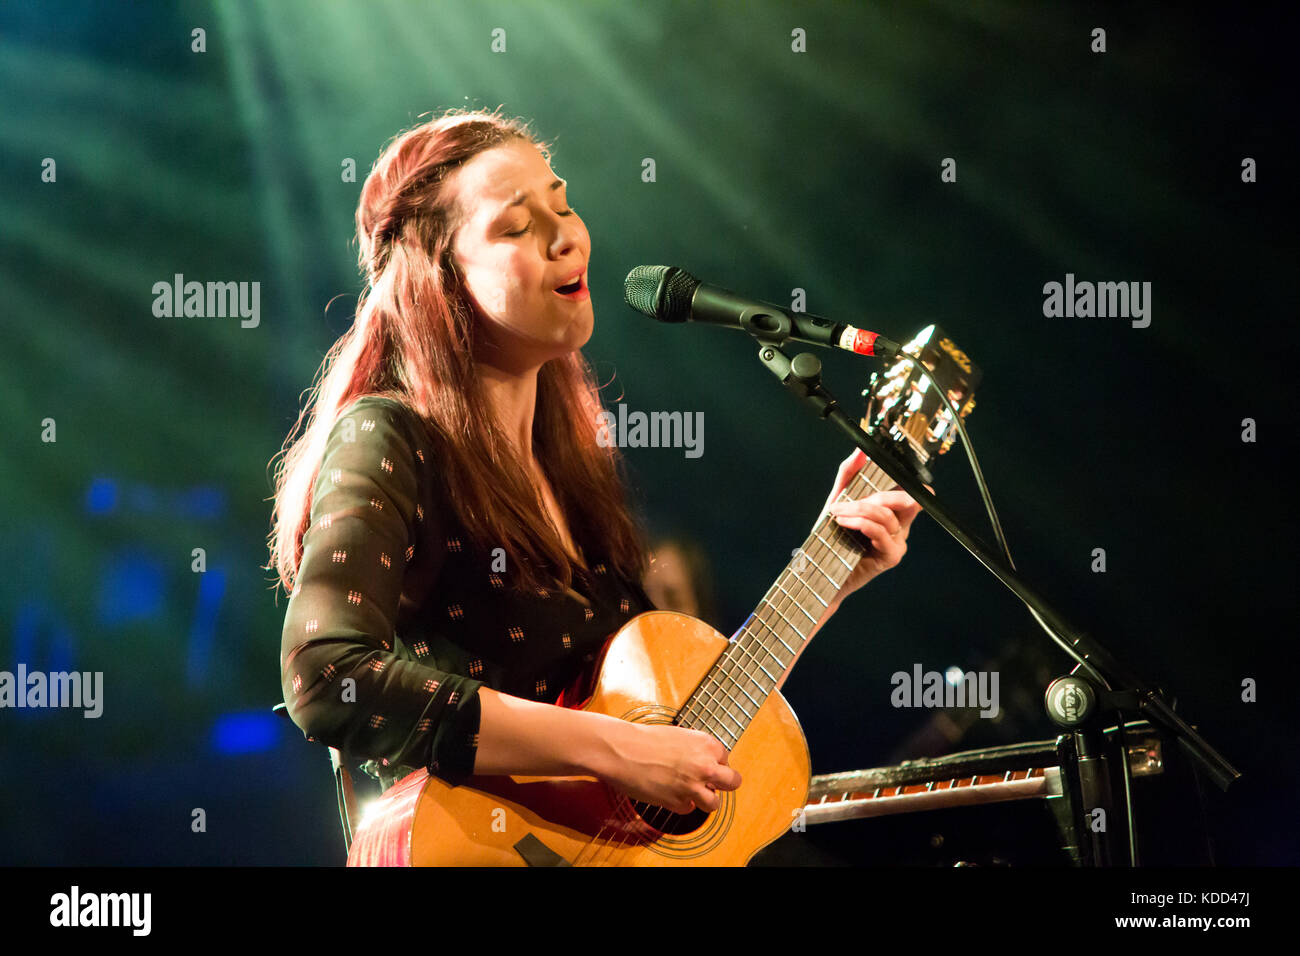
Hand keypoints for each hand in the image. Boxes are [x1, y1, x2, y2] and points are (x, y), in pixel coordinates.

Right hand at [598, 720, 740, 814]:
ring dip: (703, 799)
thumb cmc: (645, 740)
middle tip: (711, 784)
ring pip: (714, 803)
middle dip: (723, 784)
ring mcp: (694, 786)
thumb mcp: (680, 736)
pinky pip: (688, 809)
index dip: (714, 763)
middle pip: (733, 782)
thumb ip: (697, 750)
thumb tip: (706, 762)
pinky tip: (667, 792)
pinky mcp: (679, 802)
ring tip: (688, 791)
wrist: (622, 750)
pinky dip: (679, 804)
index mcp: (707, 744)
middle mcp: (706, 766)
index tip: (704, 765)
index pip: (726, 760)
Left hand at [820, 449, 924, 601]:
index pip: (912, 491)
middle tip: (846, 500)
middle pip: (906, 500)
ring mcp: (898, 542)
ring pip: (887, 515)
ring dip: (858, 509)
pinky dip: (860, 523)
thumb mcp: (837, 501)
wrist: (821, 571)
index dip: (907, 479)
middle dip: (876, 495)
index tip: (887, 467)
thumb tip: (860, 451)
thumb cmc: (832, 537)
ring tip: (836, 512)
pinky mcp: (891, 556)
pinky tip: (843, 522)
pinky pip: (880, 532)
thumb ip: (849, 475)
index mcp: (893, 512)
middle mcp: (900, 526)